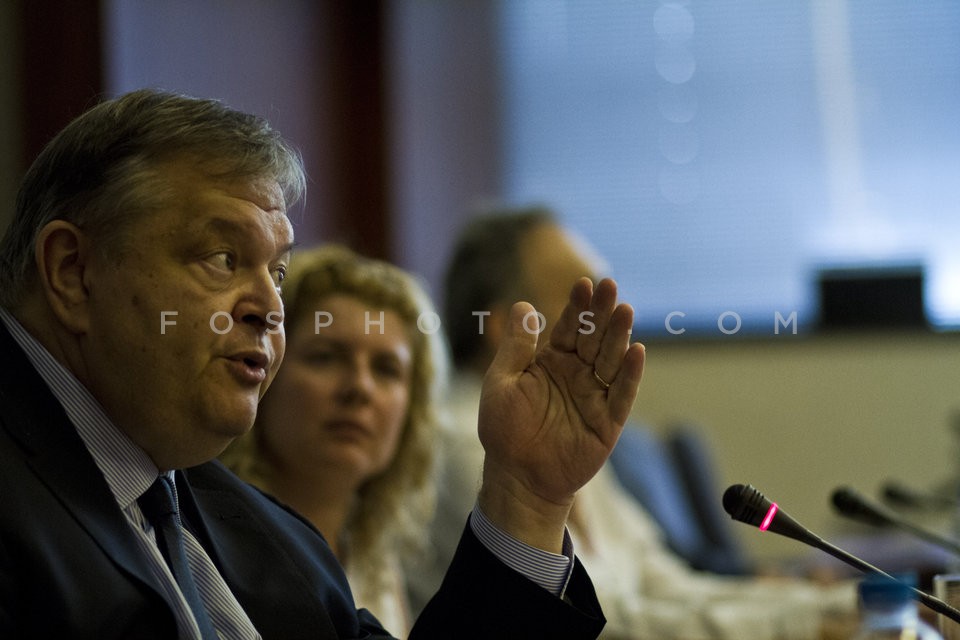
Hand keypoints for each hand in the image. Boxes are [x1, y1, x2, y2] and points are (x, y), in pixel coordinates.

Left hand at [477, 277, 644, 550]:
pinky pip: (622, 394)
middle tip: (610, 286)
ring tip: (625, 310)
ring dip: (619, 336)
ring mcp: (595, 396)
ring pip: (611, 360)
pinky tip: (637, 352)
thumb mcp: (501, 383)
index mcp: (552, 361)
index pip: (568, 327)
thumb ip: (516, 348)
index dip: (577, 307)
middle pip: (594, 337)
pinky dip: (631, 374)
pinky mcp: (608, 421)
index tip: (584, 285)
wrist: (517, 477)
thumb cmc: (505, 430)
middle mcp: (578, 374)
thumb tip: (524, 304)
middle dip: (602, 312)